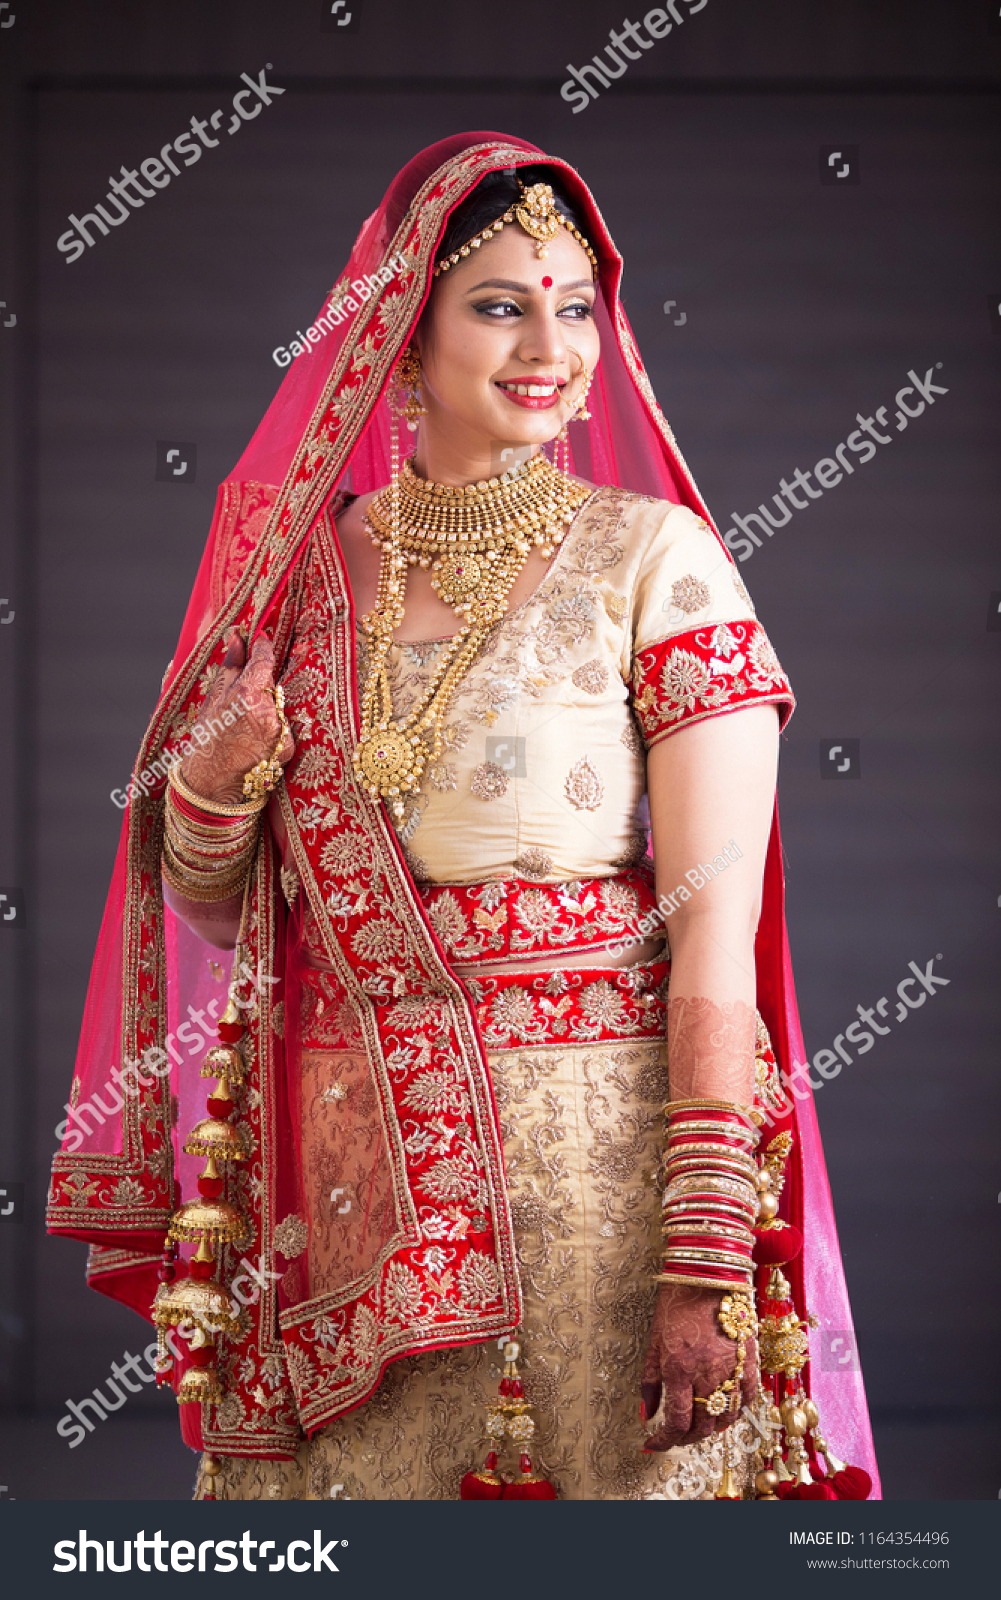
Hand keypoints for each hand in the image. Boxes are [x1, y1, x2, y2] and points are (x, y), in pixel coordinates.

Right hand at [179, 632, 294, 806]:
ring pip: (278, 704)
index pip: (263, 660)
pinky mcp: (288, 746)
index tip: (261, 641)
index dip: (263, 648)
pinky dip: (273, 728)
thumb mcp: (212, 699)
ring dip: (266, 708)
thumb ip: (229, 667)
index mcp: (245, 696)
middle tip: (241, 701)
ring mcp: (280, 730)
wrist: (212, 782)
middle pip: (271, 683)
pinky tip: (255, 740)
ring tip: (245, 726)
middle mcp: (267, 711)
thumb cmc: (207, 739)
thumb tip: (237, 637)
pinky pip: (284, 726)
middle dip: (260, 686)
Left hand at [640, 1282, 755, 1450]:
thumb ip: (649, 1382)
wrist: (707, 1276)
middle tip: (675, 1436)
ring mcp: (731, 1368)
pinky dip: (736, 1411)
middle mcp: (707, 1373)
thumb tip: (645, 1414)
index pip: (676, 1421)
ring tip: (697, 1426)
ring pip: (726, 1417)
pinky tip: (723, 1410)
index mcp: (679, 1369)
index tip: (653, 1444)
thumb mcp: (654, 1342)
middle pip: (702, 1425)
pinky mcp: (749, 1360)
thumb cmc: (675, 1305)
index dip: (664, 1440)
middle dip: (685, 1438)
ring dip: (710, 1429)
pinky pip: (747, 1399)